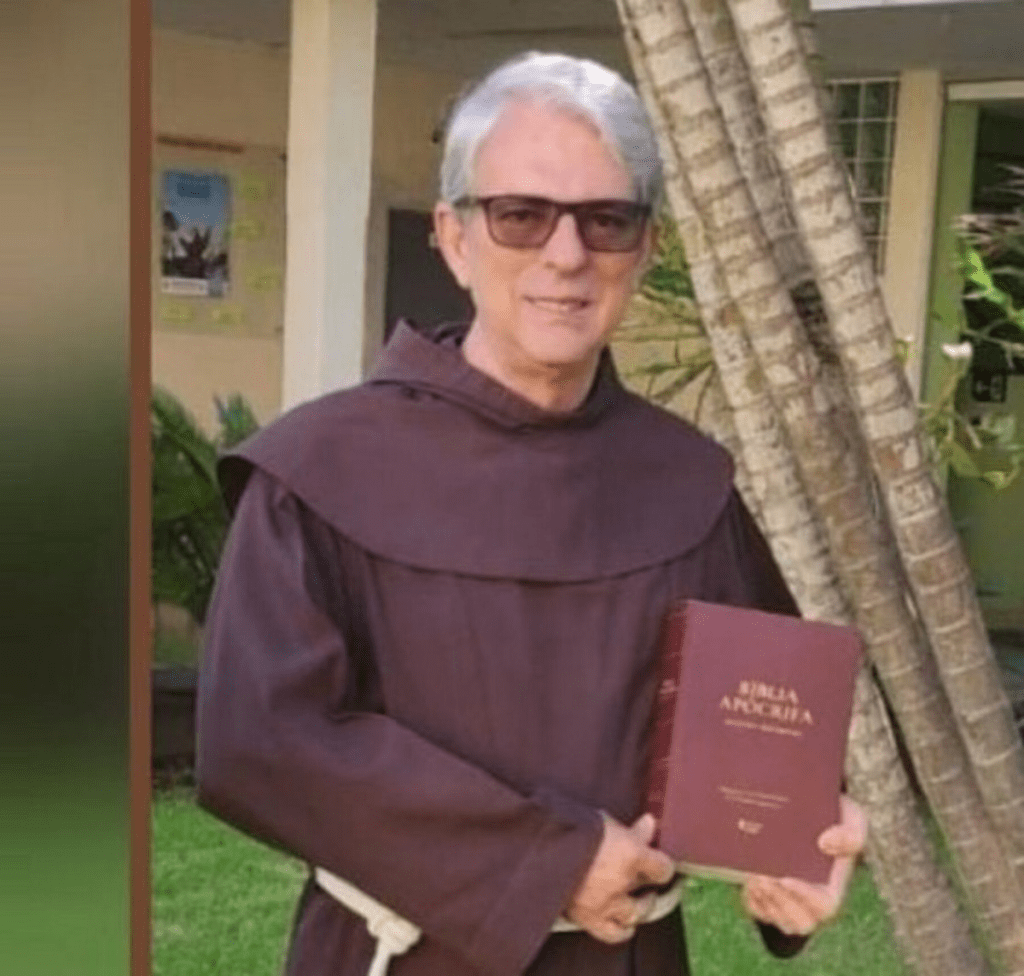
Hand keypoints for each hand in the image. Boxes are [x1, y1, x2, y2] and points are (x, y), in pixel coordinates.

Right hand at [565, 812, 675, 943]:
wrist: (535, 846)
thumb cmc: (568, 826)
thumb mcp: (603, 820)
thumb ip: (629, 827)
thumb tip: (649, 823)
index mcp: (630, 853)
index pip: (663, 868)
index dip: (663, 865)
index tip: (658, 861)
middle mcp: (622, 883)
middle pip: (649, 891)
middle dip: (648, 886)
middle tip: (645, 878)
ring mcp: (606, 904)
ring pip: (635, 915)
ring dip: (638, 909)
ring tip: (635, 901)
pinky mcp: (589, 918)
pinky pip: (612, 932)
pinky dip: (619, 928)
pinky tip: (619, 921)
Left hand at [741, 794, 866, 935]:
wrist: (809, 812)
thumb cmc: (835, 819)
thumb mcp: (852, 819)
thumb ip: (850, 833)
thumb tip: (826, 843)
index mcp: (835, 888)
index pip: (825, 906)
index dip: (805, 897)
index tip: (786, 878)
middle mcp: (814, 903)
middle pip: (801, 922)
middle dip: (779, 901)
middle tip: (762, 876)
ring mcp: (791, 904)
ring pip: (779, 919)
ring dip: (764, 901)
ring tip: (752, 876)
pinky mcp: (770, 899)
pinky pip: (759, 912)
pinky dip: (751, 901)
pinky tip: (746, 881)